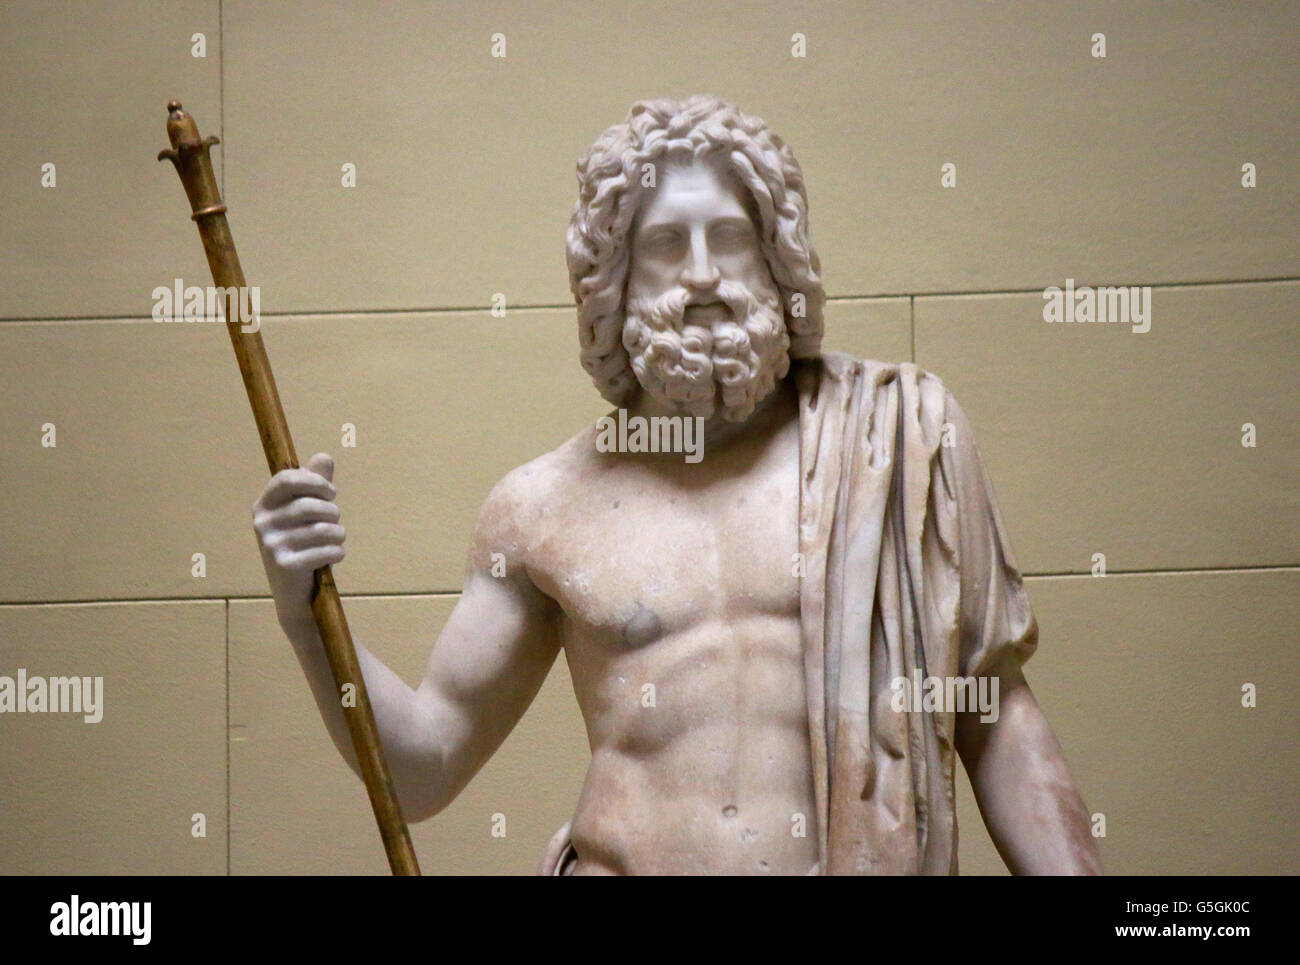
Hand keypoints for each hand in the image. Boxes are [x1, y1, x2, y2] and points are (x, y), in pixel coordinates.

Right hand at [252, 452, 345, 628]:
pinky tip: (334, 556)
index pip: (286, 478)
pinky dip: (338, 552)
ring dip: (339, 534)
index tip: (331, 492)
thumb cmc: (304, 546)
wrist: (297, 595)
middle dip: (333, 512)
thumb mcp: (308, 513)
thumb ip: (315, 483)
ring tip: (337, 539)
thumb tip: (324, 456)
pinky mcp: (285, 565)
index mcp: (264, 505)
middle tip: (335, 522)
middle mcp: (262, 523)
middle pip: (310, 505)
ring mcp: (271, 545)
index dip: (314, 481)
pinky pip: (326, 550)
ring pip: (323, 529)